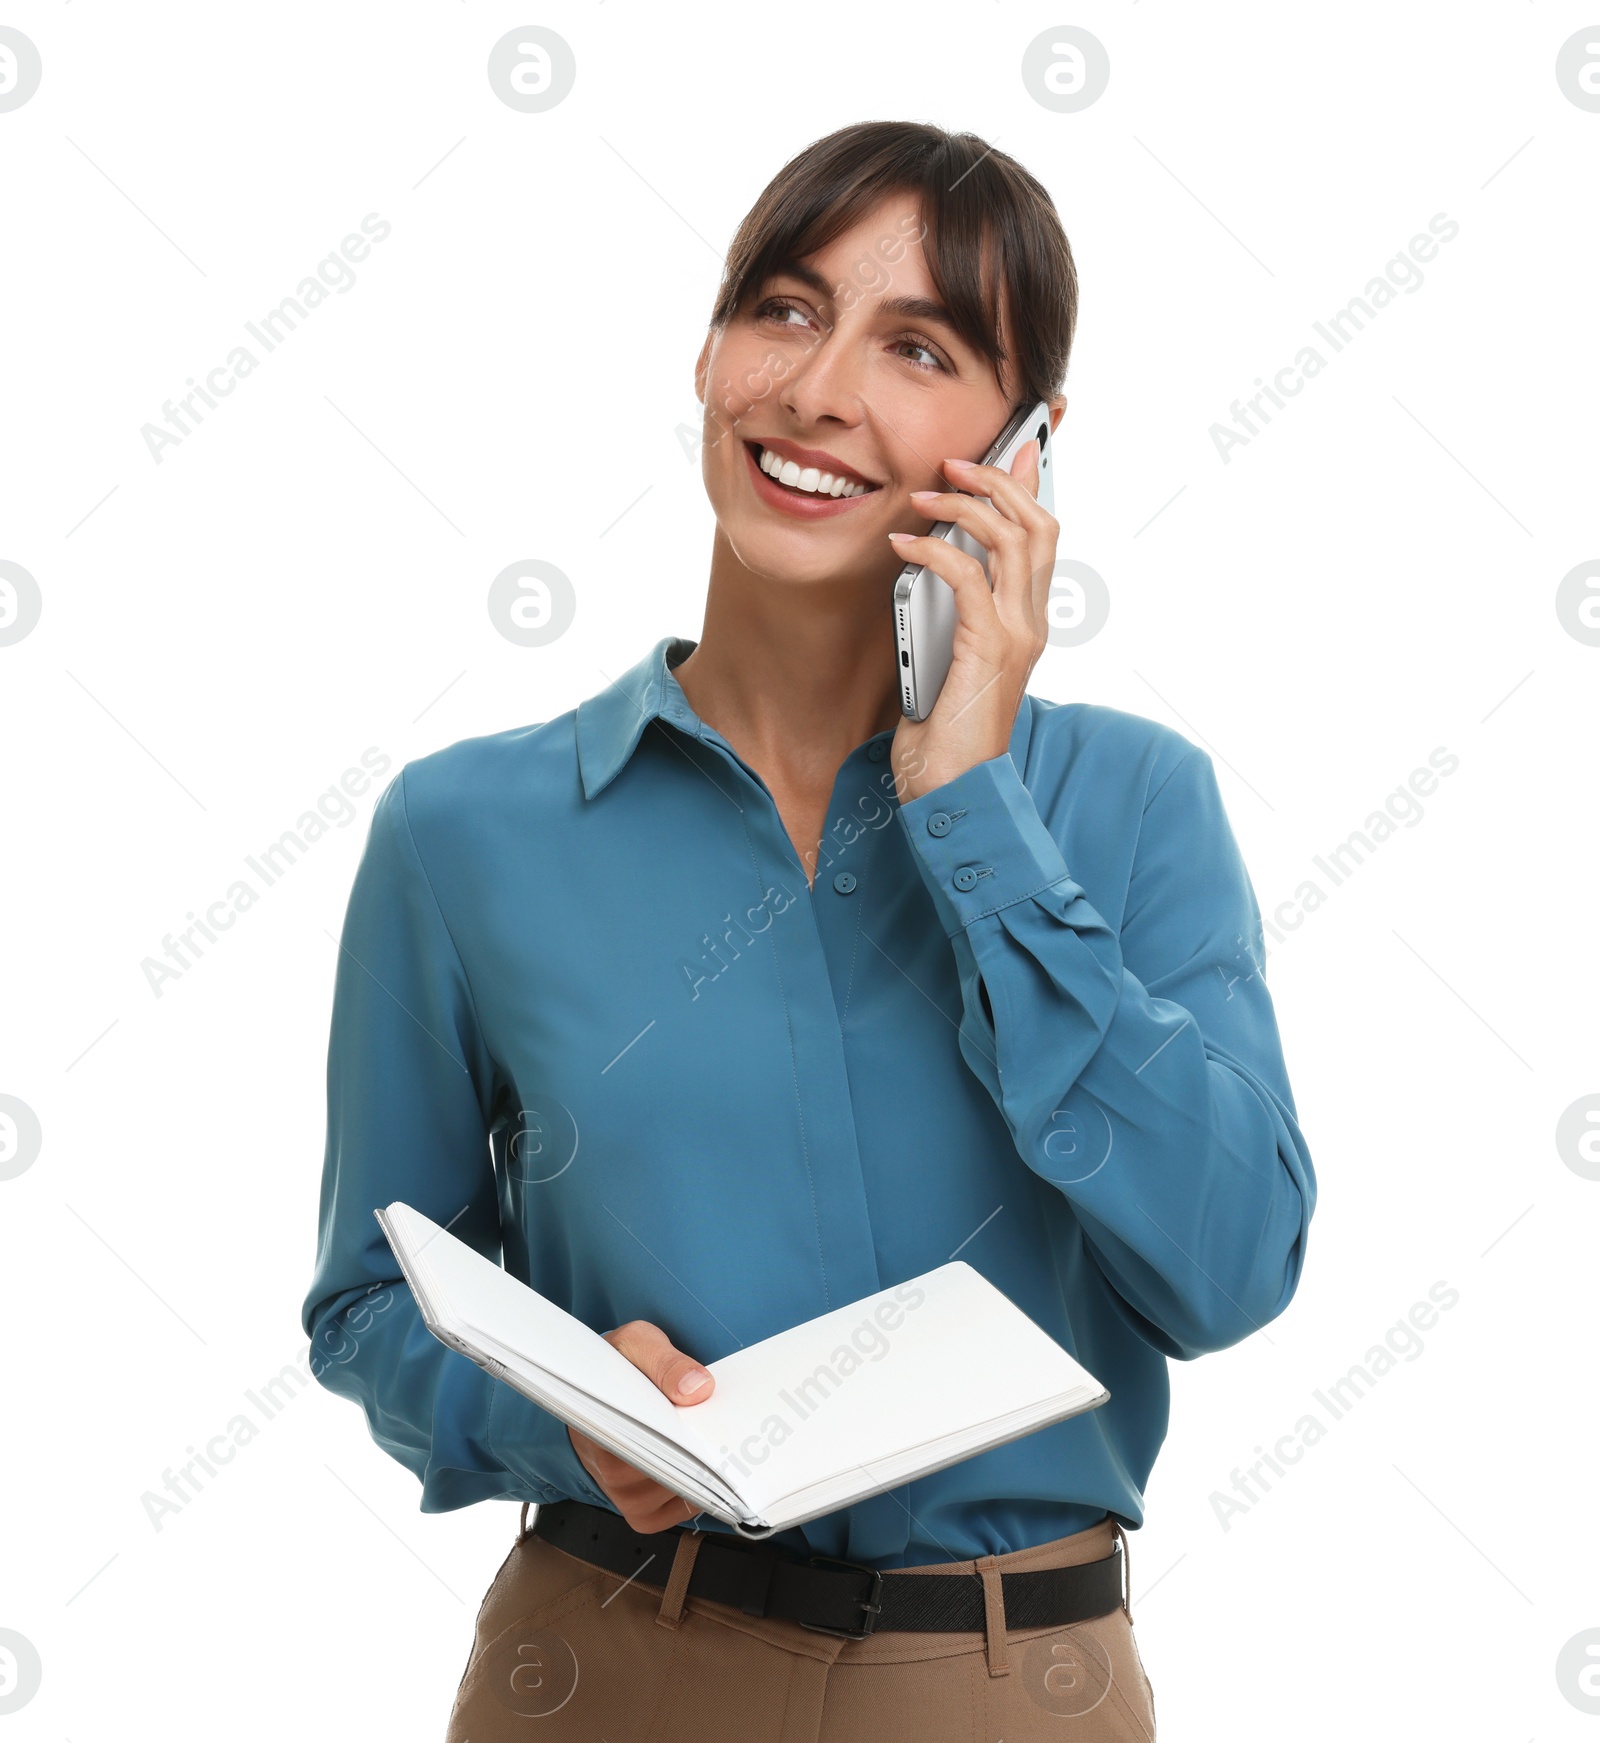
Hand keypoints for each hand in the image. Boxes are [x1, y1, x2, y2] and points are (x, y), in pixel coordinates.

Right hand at [567, 1319, 714, 1532]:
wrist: (603, 1390)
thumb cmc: (619, 1367)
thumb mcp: (637, 1343)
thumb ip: (665, 1362)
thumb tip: (698, 1388)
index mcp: (600, 1426)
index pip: (646, 1440)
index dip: (681, 1431)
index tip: (707, 1417)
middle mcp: (608, 1469)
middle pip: (667, 1471)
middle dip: (699, 1450)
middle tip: (723, 1430)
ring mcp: (623, 1495)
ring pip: (675, 1493)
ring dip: (701, 1470)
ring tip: (714, 1442)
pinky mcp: (640, 1512)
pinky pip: (677, 1511)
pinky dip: (698, 1493)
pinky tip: (704, 1466)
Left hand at [887, 439, 1058, 802]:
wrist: (952, 792)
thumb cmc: (942, 735)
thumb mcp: (945, 659)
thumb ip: (949, 615)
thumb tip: (928, 570)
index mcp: (1026, 623)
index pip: (1043, 537)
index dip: (1028, 487)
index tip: (1007, 449)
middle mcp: (1031, 623)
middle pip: (1038, 524)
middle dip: (998, 482)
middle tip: (954, 465)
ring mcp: (1015, 636)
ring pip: (1013, 539)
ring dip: (966, 506)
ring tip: (925, 495)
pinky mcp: (987, 649)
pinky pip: (966, 578)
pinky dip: (932, 551)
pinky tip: (902, 546)